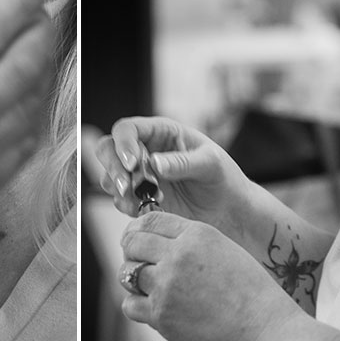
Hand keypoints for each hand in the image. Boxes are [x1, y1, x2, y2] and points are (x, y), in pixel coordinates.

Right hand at [95, 117, 252, 233]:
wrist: (231, 211)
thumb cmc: (225, 178)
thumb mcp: (211, 164)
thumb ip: (183, 162)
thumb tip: (154, 163)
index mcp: (161, 133)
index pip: (128, 129)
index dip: (124, 144)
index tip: (133, 164)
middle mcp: (145, 152)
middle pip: (108, 149)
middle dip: (113, 166)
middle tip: (126, 186)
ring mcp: (141, 177)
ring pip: (109, 176)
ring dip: (119, 189)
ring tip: (144, 200)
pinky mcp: (140, 200)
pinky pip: (120, 201)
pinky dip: (126, 206)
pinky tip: (146, 210)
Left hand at [119, 212, 297, 340]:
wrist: (262, 330)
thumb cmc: (250, 293)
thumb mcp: (224, 250)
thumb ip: (190, 242)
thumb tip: (157, 242)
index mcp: (196, 234)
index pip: (150, 220)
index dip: (137, 228)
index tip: (135, 237)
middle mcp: (177, 255)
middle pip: (132, 243)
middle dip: (130, 251)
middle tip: (135, 261)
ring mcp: (166, 285)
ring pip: (126, 273)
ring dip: (132, 279)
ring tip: (146, 286)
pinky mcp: (161, 315)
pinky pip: (130, 305)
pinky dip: (136, 306)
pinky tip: (151, 307)